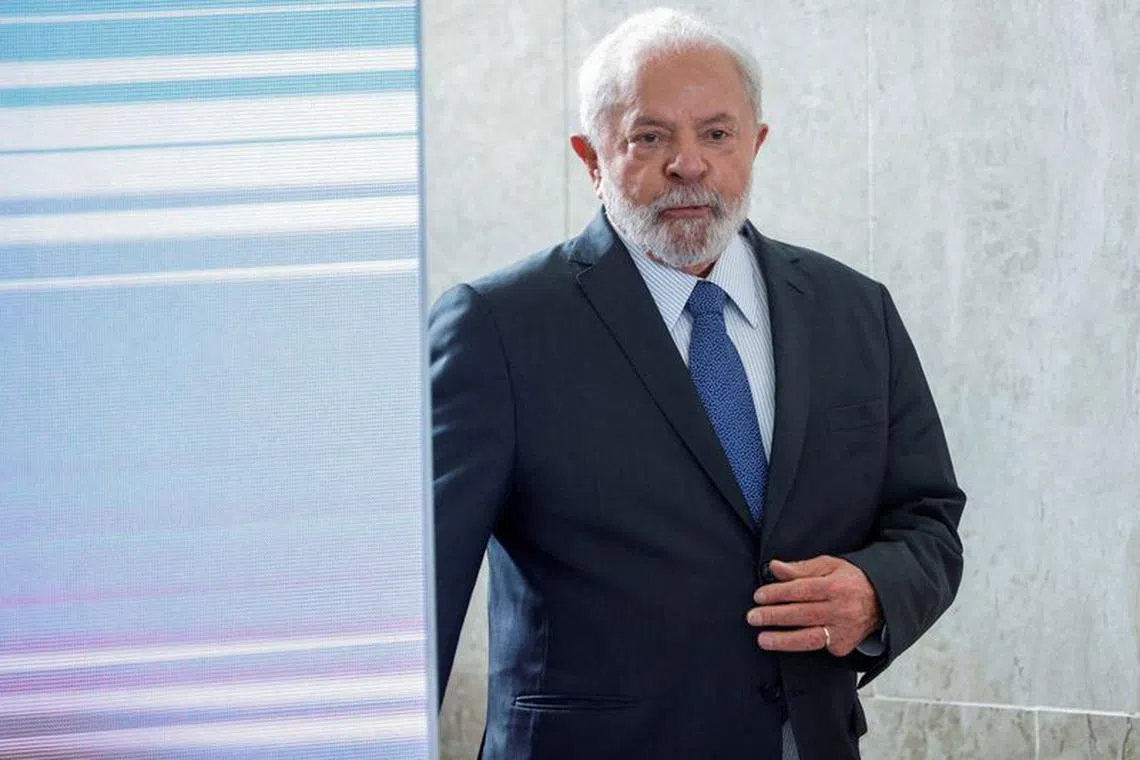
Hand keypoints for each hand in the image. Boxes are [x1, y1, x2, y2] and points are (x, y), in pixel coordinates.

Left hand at [745, 556, 881, 655]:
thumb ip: (800, 568)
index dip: (778, 594)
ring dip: (783, 640)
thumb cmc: (850, 580)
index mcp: (835, 586)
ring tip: (762, 639)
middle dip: (774, 616)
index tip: (758, 596)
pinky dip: (801, 645)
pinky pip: (819, 647)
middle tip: (752, 617)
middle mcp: (841, 610)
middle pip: (802, 614)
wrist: (882, 601)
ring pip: (809, 638)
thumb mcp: (828, 565)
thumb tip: (774, 567)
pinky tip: (784, 643)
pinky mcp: (843, 646)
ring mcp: (843, 631)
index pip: (801, 590)